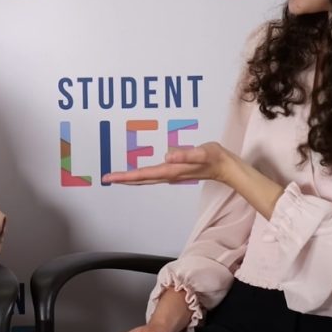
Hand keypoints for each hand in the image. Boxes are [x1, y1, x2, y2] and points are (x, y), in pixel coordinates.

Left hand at [103, 142, 235, 185]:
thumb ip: (185, 154)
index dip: (125, 176)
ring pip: (146, 178)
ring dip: (131, 178)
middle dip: (123, 179)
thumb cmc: (214, 157)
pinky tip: (138, 172)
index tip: (110, 177)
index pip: (143, 174)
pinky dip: (141, 174)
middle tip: (106, 178)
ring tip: (117, 176)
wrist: (225, 166)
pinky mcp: (174, 171)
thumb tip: (167, 155)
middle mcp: (168, 174)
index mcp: (170, 170)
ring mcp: (171, 174)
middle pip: (141, 179)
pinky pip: (152, 174)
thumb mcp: (201, 152)